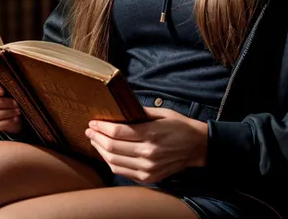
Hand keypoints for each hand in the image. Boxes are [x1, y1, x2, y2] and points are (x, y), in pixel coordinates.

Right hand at [0, 70, 21, 133]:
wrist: (5, 98)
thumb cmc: (3, 82)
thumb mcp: (0, 76)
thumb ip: (0, 75)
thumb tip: (11, 81)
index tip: (2, 91)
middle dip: (4, 103)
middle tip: (16, 103)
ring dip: (7, 113)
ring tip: (17, 110)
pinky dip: (6, 122)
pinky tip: (15, 118)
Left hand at [85, 107, 207, 183]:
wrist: (197, 147)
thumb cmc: (180, 126)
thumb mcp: (162, 113)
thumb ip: (141, 112)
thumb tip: (120, 110)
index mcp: (151, 134)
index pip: (118, 132)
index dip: (102, 127)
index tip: (93, 122)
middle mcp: (148, 154)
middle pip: (112, 148)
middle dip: (97, 138)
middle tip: (90, 130)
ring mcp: (148, 168)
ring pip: (114, 162)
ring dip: (101, 151)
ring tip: (95, 141)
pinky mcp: (149, 178)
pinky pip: (123, 172)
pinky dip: (112, 163)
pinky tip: (107, 154)